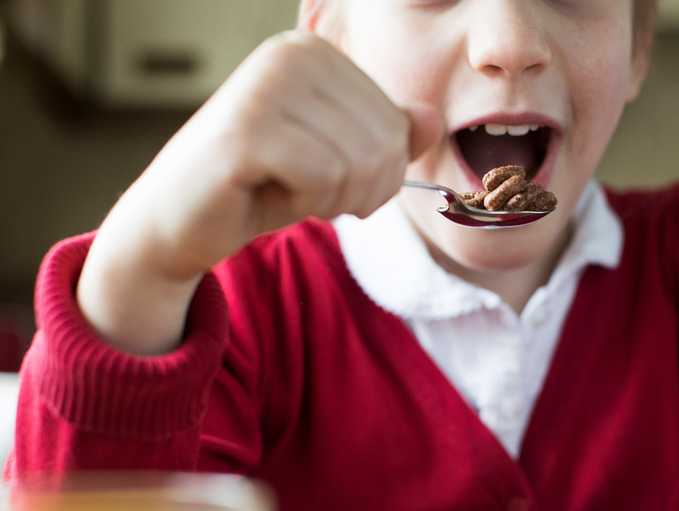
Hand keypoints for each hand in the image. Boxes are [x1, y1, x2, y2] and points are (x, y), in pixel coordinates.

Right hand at [76, 30, 442, 354]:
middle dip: (358, 190)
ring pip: (358, 162)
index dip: (378, 174)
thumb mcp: (336, 160)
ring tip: (283, 189)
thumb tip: (433, 120)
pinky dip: (301, 205)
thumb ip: (386, 136)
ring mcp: (265, 86)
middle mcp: (290, 55)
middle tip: (307, 193)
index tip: (328, 180)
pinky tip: (263, 193)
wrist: (177, 222)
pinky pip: (322, 180)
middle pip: (385, 143)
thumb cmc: (259, 187)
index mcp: (315, 53)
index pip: (398, 124)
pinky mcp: (246, 130)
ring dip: (328, 199)